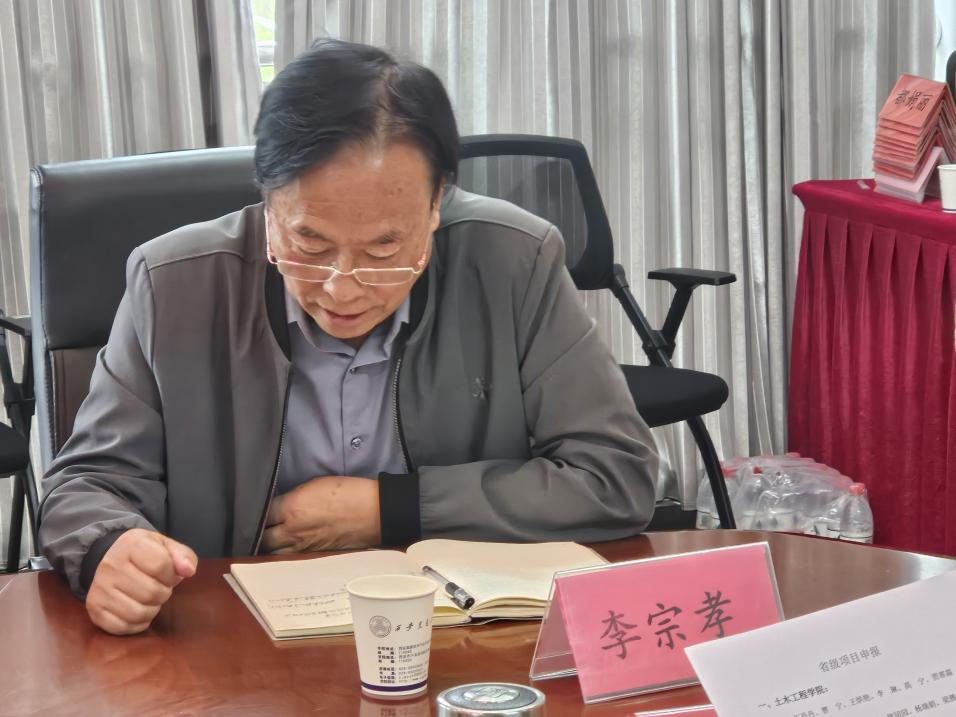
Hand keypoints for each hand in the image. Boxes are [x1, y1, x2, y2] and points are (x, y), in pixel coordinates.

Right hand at [85, 528, 197, 634]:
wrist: (113, 558)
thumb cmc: (146, 554)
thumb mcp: (167, 546)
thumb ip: (183, 556)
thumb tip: (188, 571)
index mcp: (131, 544)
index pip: (162, 566)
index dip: (172, 575)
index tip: (168, 574)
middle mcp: (110, 565)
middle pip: (151, 592)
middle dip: (163, 593)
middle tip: (159, 587)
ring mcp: (99, 588)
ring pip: (138, 613)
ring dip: (152, 610)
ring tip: (149, 598)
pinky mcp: (94, 608)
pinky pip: (122, 627)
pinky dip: (137, 623)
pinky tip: (138, 609)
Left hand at [262, 476, 380, 553]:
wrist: (375, 513)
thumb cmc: (349, 493)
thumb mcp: (315, 485)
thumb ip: (292, 498)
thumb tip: (278, 507)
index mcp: (292, 509)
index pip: (260, 514)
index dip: (255, 512)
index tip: (254, 509)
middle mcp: (293, 532)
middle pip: (261, 539)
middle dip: (257, 533)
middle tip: (257, 527)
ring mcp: (303, 548)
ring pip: (273, 554)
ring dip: (268, 548)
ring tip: (266, 540)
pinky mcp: (313, 557)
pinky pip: (289, 559)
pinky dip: (282, 555)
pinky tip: (282, 550)